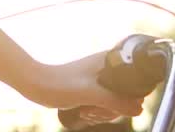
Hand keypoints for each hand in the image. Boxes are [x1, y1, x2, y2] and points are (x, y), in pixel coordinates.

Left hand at [18, 50, 145, 119]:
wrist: (35, 84)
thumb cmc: (60, 84)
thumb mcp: (91, 94)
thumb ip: (116, 101)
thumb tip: (139, 109)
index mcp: (109, 61)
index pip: (136, 79)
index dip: (132, 97)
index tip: (115, 105)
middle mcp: (107, 68)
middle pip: (127, 95)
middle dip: (114, 109)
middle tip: (95, 110)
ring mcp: (99, 79)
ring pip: (116, 102)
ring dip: (104, 113)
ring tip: (87, 112)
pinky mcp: (92, 89)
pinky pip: (105, 104)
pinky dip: (98, 113)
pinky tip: (85, 113)